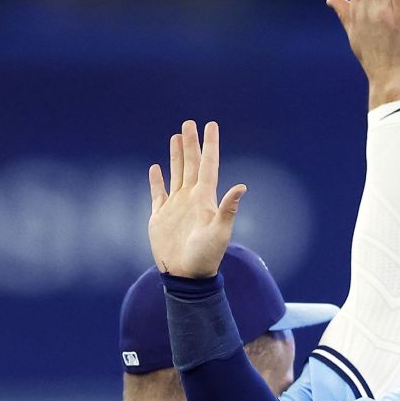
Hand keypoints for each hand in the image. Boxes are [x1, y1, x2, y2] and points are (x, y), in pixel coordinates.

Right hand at [147, 120, 246, 278]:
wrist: (185, 276)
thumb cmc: (206, 257)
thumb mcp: (219, 232)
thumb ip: (228, 208)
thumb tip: (242, 186)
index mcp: (205, 199)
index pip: (208, 165)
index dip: (210, 145)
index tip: (211, 125)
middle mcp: (191, 198)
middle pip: (191, 164)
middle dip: (190, 144)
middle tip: (189, 124)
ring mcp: (175, 206)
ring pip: (176, 174)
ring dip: (176, 156)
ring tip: (175, 137)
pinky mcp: (160, 217)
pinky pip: (158, 193)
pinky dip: (156, 180)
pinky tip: (156, 168)